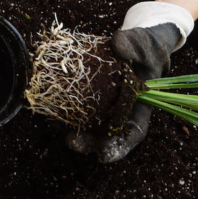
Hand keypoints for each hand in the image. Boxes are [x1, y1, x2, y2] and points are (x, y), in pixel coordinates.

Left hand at [66, 1, 193, 162]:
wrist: (136, 43)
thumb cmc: (146, 47)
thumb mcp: (145, 43)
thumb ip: (134, 44)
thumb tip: (116, 45)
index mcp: (141, 106)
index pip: (133, 132)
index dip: (119, 147)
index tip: (104, 155)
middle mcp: (122, 111)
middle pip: (106, 135)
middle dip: (89, 143)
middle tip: (72, 143)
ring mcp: (105, 106)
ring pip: (89, 125)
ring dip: (72, 130)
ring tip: (55, 126)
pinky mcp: (91, 96)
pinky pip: (77, 107)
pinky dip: (64, 111)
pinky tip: (50, 110)